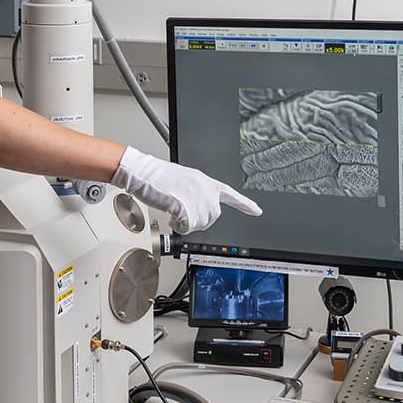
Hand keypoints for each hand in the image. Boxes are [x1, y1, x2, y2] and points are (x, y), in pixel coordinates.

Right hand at [108, 147, 261, 233]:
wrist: (145, 173)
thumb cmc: (158, 176)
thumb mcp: (184, 180)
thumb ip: (196, 192)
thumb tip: (197, 209)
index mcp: (206, 181)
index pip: (230, 194)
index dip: (245, 204)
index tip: (257, 210)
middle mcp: (205, 190)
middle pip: (212, 218)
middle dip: (198, 219)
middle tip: (182, 212)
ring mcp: (198, 199)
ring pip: (200, 224)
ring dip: (186, 223)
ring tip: (174, 210)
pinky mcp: (188, 209)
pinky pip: (187, 228)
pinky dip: (178, 226)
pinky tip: (171, 215)